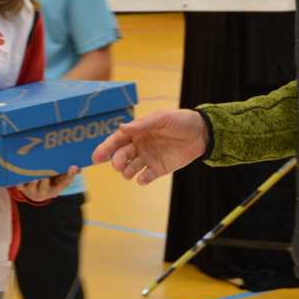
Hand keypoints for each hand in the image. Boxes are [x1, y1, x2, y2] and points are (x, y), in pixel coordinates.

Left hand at [16, 167, 78, 202]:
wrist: (34, 194)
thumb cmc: (50, 183)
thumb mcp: (59, 180)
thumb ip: (67, 174)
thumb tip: (78, 168)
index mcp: (54, 190)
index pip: (63, 184)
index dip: (69, 176)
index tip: (72, 167)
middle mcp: (43, 193)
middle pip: (45, 189)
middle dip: (45, 184)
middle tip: (45, 177)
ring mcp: (31, 191)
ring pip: (31, 188)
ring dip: (32, 183)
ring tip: (33, 177)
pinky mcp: (22, 188)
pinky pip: (19, 186)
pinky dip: (19, 181)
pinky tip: (19, 175)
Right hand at [91, 109, 208, 185]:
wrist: (202, 133)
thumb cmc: (181, 121)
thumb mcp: (162, 118)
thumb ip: (143, 124)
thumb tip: (122, 128)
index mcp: (138, 131)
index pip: (118, 139)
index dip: (106, 147)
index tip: (96, 157)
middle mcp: (140, 145)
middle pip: (123, 155)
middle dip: (117, 161)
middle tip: (117, 166)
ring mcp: (149, 157)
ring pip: (132, 167)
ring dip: (127, 171)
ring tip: (128, 173)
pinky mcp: (160, 168)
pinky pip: (148, 176)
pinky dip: (143, 179)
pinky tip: (142, 179)